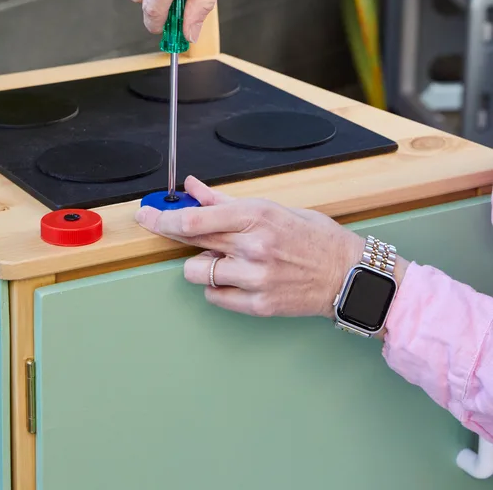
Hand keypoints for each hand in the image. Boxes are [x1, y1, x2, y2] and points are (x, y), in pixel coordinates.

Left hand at [136, 175, 368, 319]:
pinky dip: (218, 287)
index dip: (164, 217)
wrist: (347, 275)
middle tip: (155, 224)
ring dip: (202, 264)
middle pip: (192, 242)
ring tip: (222, 258)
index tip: (146, 214)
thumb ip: (226, 201)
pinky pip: (215, 297)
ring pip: (198, 273)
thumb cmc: (314, 237)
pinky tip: (235, 277)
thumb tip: (193, 188)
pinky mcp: (259, 305)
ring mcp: (256, 279)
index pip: (196, 220)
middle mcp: (254, 247)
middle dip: (167, 231)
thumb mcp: (273, 208)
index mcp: (257, 216)